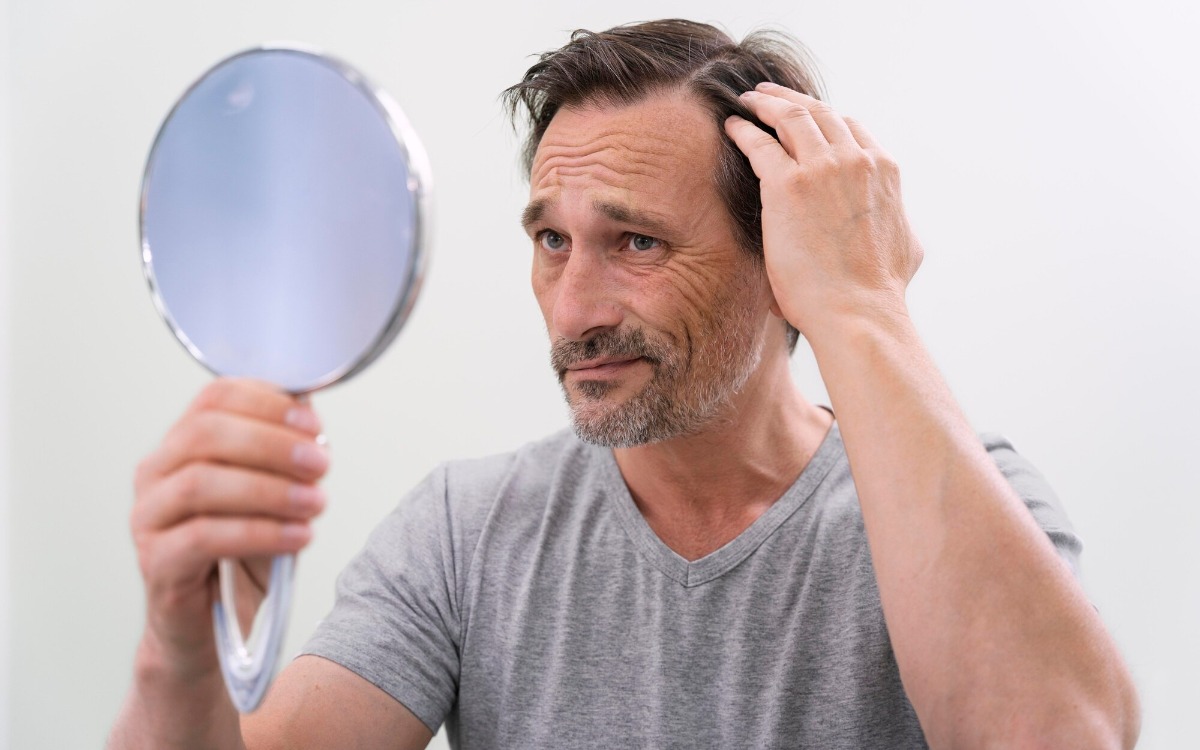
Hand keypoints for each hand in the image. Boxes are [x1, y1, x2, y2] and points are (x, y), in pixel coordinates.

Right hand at [129, 378, 328, 680]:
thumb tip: (309, 413)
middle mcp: (155, 474)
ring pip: (200, 483)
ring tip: (316, 503)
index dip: (267, 403)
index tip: (314, 424)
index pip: (214, 398)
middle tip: (320, 464)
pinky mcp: (156, 563)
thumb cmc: (243, 555)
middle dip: (272, 443)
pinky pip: (204, 537)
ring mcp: (148, 518)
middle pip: (205, 433)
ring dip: (269, 489)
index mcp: (181, 445)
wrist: (212, 629)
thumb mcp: (272, 496)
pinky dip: (260, 532)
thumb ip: (285, 455)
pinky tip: (298, 537)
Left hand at [724, 82, 922, 337]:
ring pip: (790, 117)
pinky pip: (760, 143)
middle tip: (769, 95)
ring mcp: (822, 168)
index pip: (850, 128)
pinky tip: (732, 126)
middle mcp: (856, 159)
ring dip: (767, 103)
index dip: (824, 119)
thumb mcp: (909, 245)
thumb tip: (895, 220)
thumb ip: (897, 220)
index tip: (805, 119)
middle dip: (792, 100)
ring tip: (749, 100)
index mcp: (884, 170)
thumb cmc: (879, 291)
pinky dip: (744, 130)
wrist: (858, 311)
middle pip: (819, 113)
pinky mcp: (788, 184)